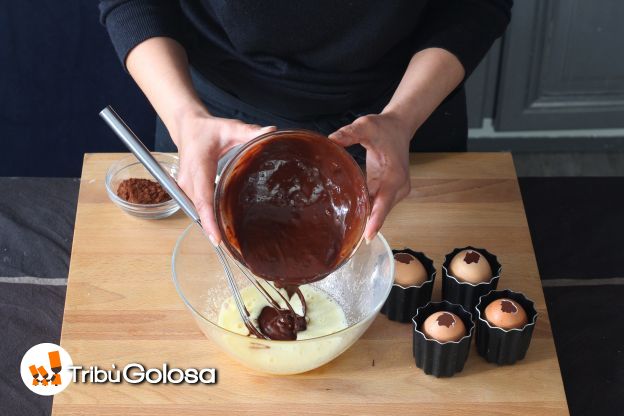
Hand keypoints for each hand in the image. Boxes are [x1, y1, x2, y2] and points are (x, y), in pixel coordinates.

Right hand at [173, 110, 275, 243]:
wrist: (186, 126)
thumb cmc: (207, 129)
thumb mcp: (230, 127)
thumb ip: (249, 132)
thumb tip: (271, 132)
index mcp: (199, 166)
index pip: (203, 198)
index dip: (209, 220)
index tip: (217, 238)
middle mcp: (188, 180)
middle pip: (200, 210)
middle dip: (214, 228)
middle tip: (234, 245)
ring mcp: (184, 186)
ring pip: (197, 211)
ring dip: (211, 224)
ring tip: (230, 238)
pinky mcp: (186, 189)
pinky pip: (196, 207)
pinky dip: (208, 217)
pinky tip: (222, 224)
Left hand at [329, 112, 412, 241]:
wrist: (399, 126)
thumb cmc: (383, 128)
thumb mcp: (366, 126)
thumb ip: (349, 133)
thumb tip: (332, 140)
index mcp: (394, 175)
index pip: (384, 203)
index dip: (376, 221)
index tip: (367, 237)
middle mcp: (399, 186)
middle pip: (381, 211)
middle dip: (366, 223)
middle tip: (345, 236)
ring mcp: (397, 190)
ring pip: (380, 210)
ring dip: (366, 217)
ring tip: (346, 230)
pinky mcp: (392, 190)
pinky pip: (379, 204)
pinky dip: (368, 210)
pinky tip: (353, 215)